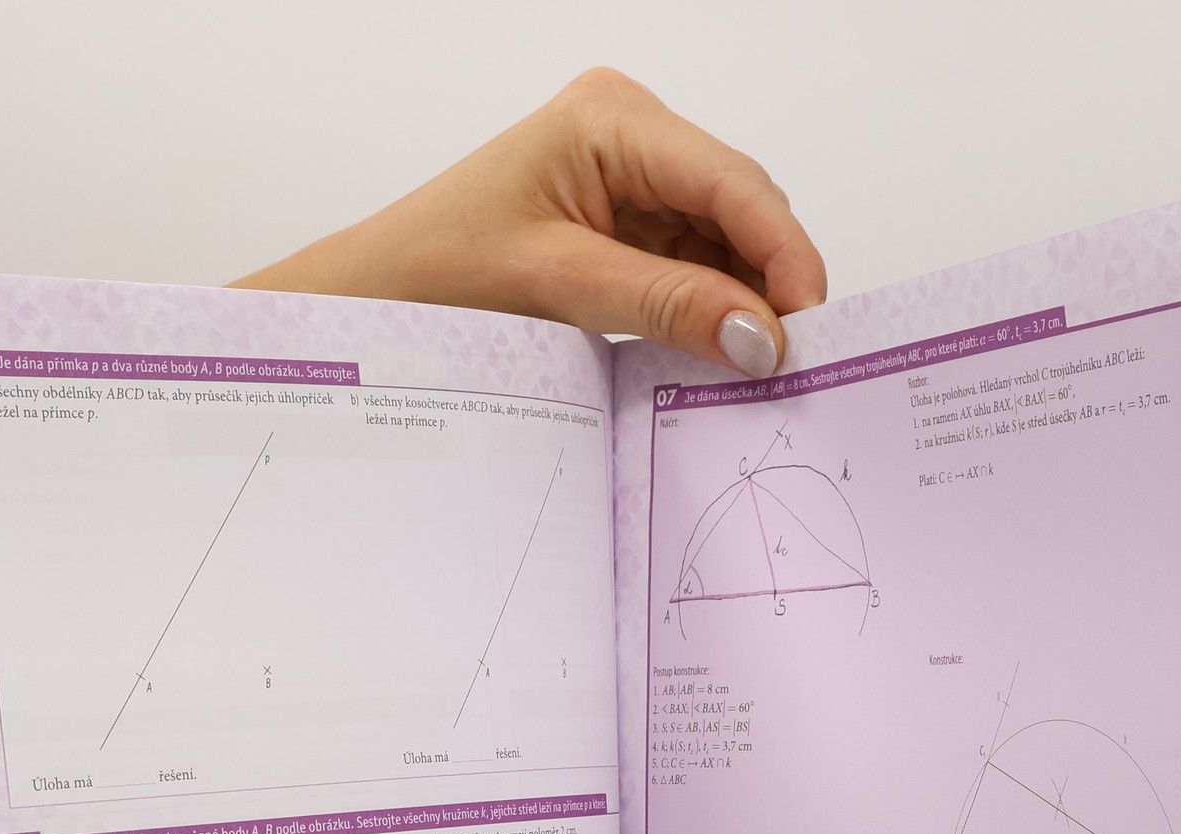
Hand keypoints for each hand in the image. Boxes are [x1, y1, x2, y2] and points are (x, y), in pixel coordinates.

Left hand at [239, 67, 827, 376]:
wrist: (372, 299)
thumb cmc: (435, 273)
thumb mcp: (560, 288)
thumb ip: (667, 305)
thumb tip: (760, 334)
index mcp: (612, 119)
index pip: (733, 183)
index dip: (783, 255)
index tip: (808, 327)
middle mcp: (629, 133)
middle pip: (739, 207)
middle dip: (767, 280)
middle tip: (785, 362)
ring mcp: (627, 177)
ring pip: (723, 240)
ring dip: (739, 300)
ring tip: (752, 367)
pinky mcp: (620, 223)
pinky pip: (690, 263)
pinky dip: (707, 307)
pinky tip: (712, 350)